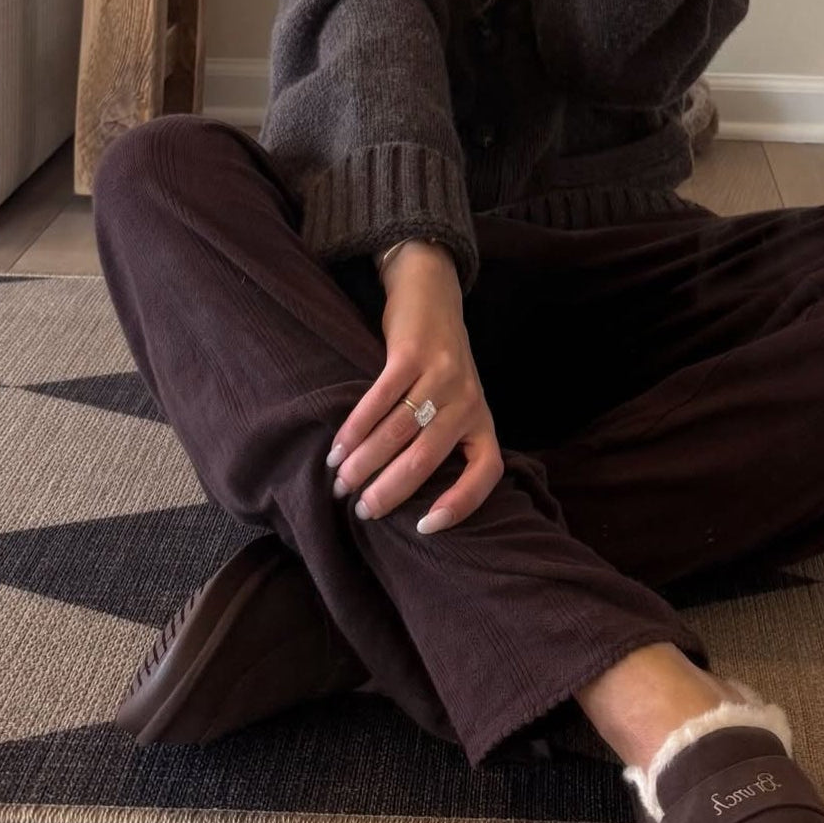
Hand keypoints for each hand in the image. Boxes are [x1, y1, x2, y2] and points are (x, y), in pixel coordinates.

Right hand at [327, 240, 504, 533]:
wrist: (433, 295)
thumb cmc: (440, 366)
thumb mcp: (456, 404)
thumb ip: (441, 441)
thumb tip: (400, 495)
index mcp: (483, 421)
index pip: (485, 474)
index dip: (460, 505)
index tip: (424, 527)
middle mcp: (468, 401)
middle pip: (427, 458)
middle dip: (390, 489)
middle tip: (360, 510)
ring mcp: (442, 375)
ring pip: (399, 431)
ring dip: (365, 461)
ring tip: (340, 482)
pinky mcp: (413, 353)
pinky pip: (380, 399)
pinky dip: (356, 427)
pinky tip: (339, 446)